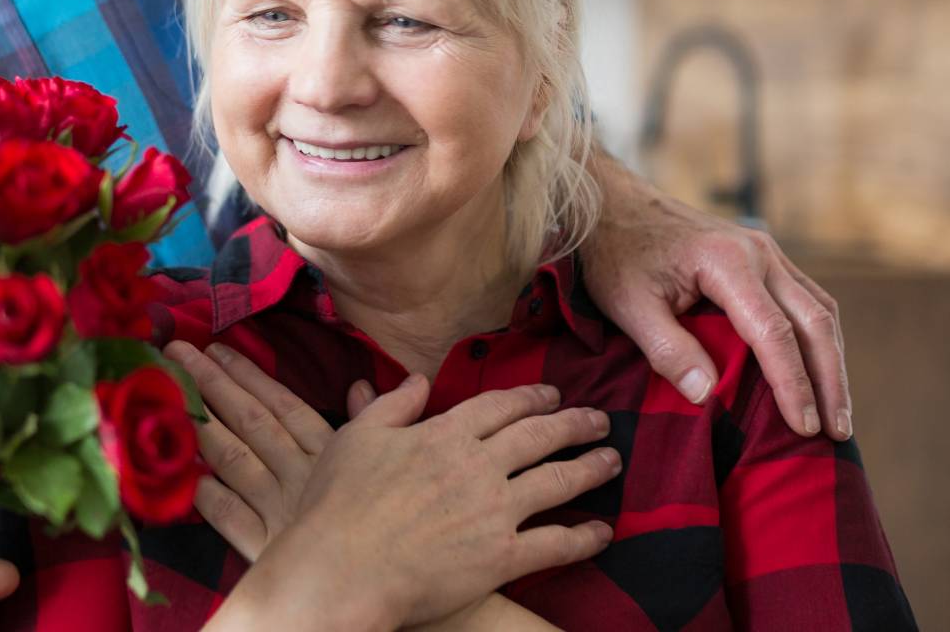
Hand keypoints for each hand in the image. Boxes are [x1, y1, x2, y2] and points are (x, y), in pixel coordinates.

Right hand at [170, 341, 615, 630]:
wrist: (341, 568)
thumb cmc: (337, 504)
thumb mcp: (357, 437)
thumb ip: (391, 405)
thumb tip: (417, 380)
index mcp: (444, 433)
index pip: (500, 406)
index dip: (532, 397)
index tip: (552, 395)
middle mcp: (477, 465)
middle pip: (539, 436)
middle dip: (574, 424)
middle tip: (599, 420)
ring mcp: (494, 511)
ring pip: (558, 481)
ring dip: (591, 468)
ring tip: (612, 460)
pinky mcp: (501, 558)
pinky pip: (555, 544)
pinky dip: (584, 537)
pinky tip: (602, 532)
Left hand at [581, 151, 849, 439]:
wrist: (615, 205)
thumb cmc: (617, 254)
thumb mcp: (628, 305)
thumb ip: (667, 350)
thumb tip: (707, 395)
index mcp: (727, 261)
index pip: (774, 332)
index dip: (792, 384)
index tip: (803, 428)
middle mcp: (759, 253)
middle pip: (815, 322)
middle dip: (829, 381)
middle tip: (836, 433)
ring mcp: (766, 252)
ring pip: (819, 310)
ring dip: (832, 362)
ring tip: (836, 414)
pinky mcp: (764, 259)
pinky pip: (806, 301)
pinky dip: (817, 340)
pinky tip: (817, 372)